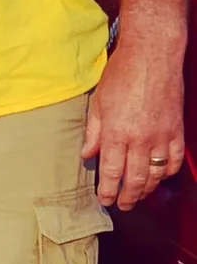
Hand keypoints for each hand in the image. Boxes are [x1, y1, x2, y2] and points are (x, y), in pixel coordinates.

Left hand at [86, 26, 187, 209]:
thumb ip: (93, 132)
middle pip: (135, 178)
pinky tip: (161, 176)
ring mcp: (161, 136)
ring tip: (139, 196)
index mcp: (116, 133)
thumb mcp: (98, 103)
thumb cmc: (121, 76)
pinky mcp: (176, 130)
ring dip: (148, 189)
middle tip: (122, 205)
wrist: (153, 57)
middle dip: (128, 196)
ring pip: (156, 174)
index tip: (104, 200)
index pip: (110, 171)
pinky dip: (168, 172)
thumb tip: (87, 155)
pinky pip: (174, 159)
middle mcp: (140, 139)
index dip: (107, 190)